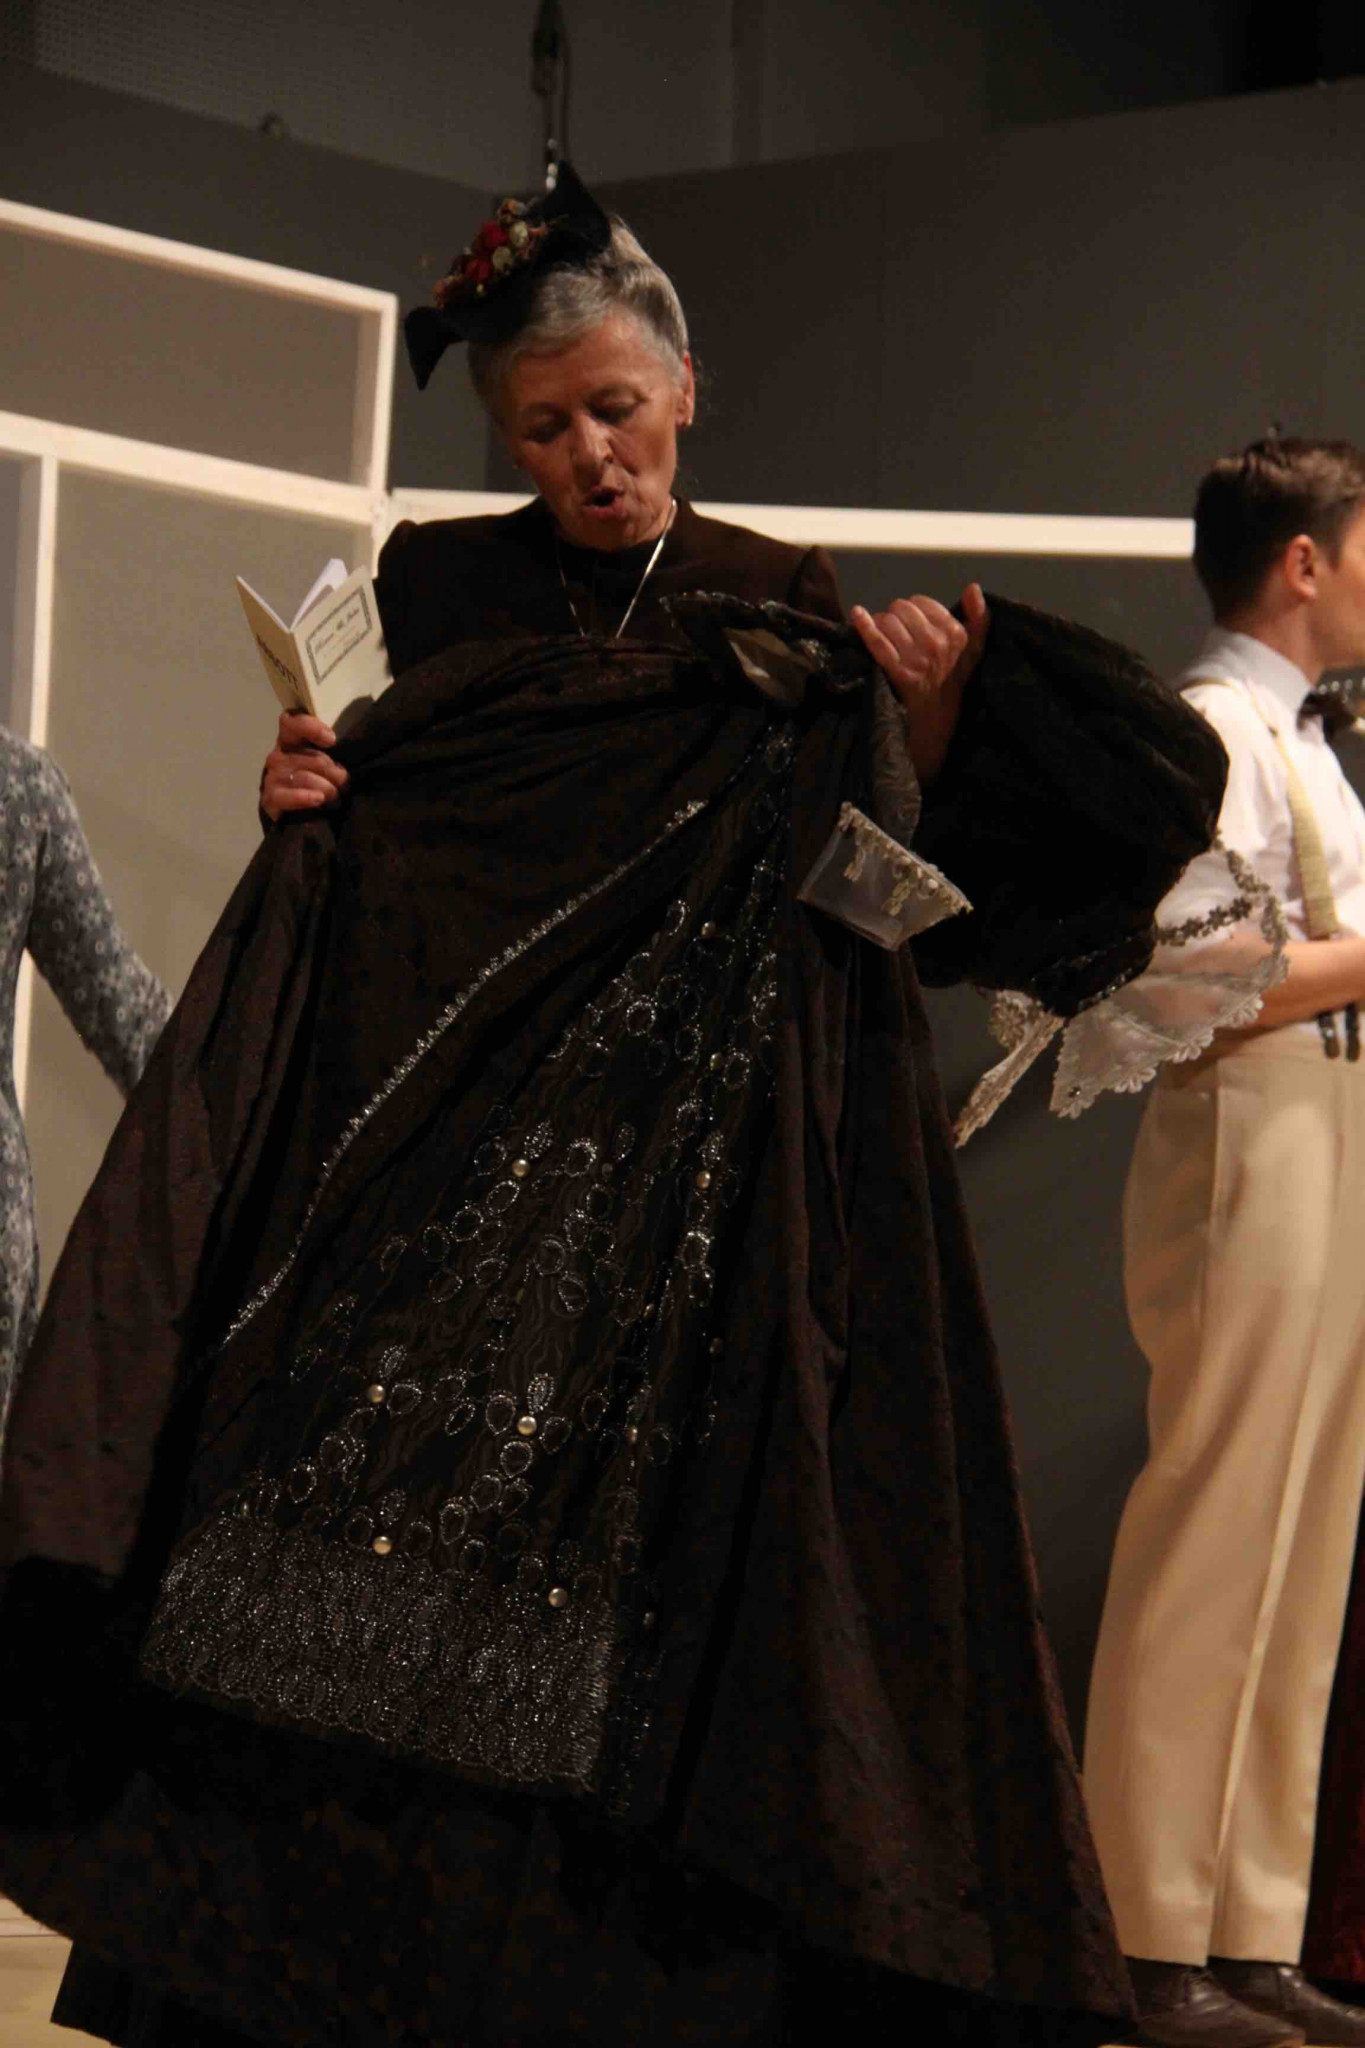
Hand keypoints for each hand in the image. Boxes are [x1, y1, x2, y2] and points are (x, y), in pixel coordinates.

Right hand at [261, 711, 348, 821]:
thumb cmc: (315, 783)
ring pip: (306, 778)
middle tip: (344, 785)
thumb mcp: (325, 765)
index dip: (310, 727)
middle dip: (335, 773)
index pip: (292, 722)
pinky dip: (304, 797)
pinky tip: (317, 799)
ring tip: (335, 798)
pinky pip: (289, 795)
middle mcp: (279, 756)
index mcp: (290, 741)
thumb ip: (330, 755)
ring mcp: (272, 777)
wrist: (294, 815)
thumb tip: (343, 759)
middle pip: (314, 759)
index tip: (332, 740)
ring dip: (327, 790)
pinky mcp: (270, 798)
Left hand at [850, 583, 989, 786]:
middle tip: (894, 634)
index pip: (923, 603)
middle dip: (895, 617)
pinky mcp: (897, 672)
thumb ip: (978, 621)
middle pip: (903, 609)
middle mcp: (938, 645)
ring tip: (883, 639)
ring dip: (880, 625)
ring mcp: (917, 659)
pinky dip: (865, 626)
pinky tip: (857, 615)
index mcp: (956, 636)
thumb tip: (973, 588)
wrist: (932, 727)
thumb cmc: (948, 688)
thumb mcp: (971, 656)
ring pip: (888, 621)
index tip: (911, 626)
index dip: (913, 612)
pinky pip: (878, 642)